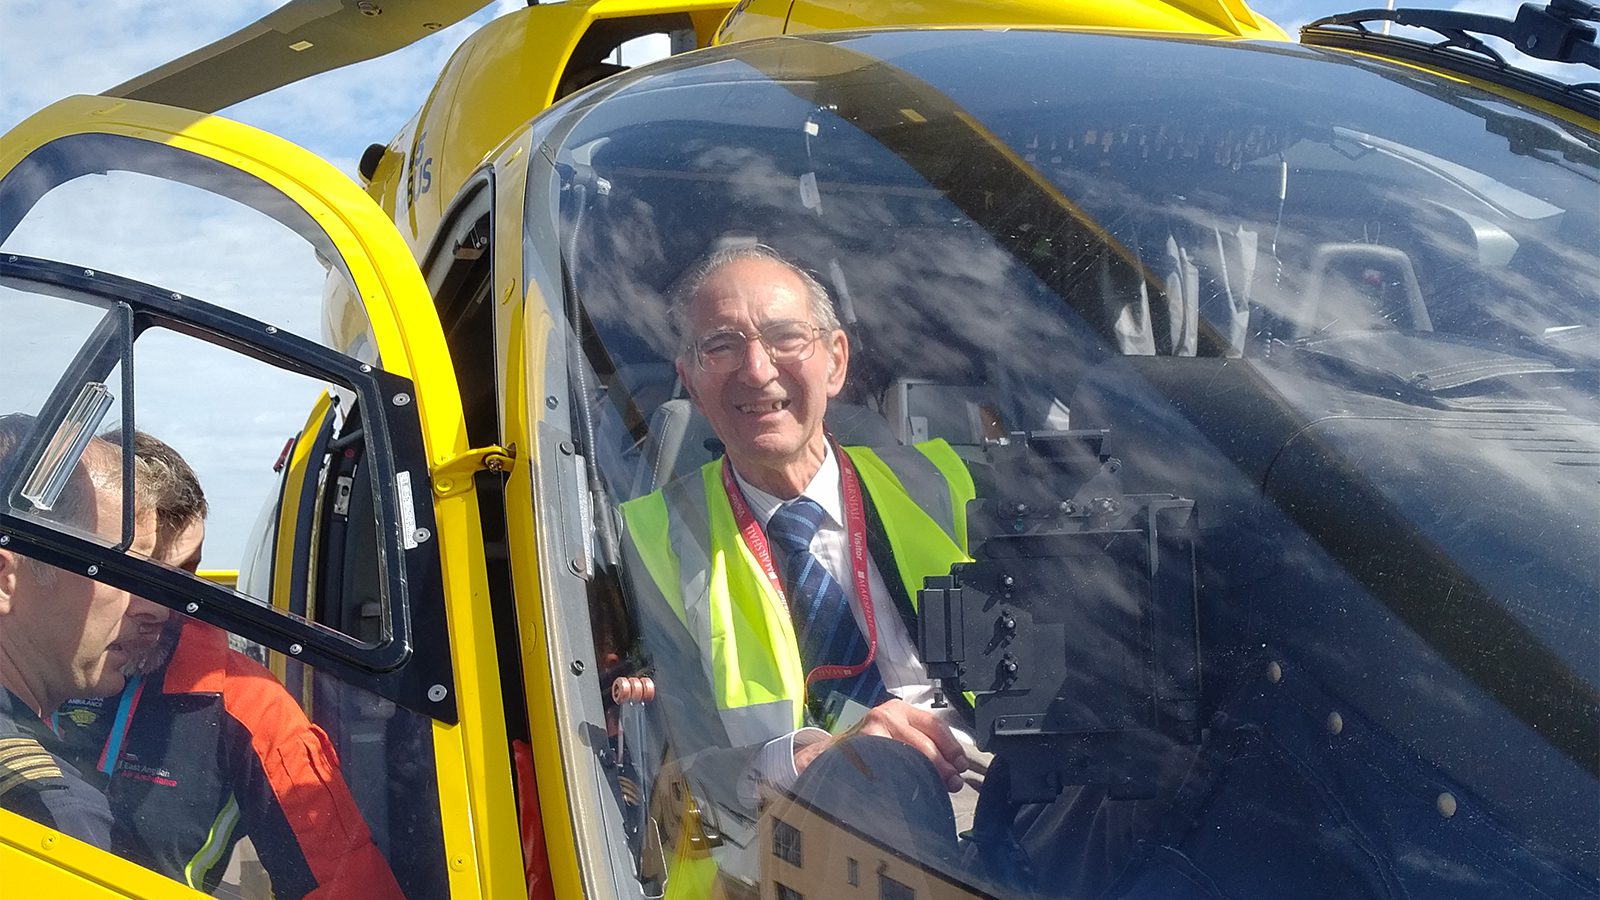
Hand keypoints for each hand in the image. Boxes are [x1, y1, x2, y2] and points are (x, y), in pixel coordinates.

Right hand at [793, 698, 968, 791]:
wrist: (831, 754)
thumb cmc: (870, 746)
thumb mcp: (896, 733)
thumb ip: (921, 744)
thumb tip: (954, 770)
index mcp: (899, 709)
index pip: (934, 724)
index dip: (951, 746)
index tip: (961, 765)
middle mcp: (885, 715)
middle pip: (924, 744)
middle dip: (943, 767)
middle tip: (953, 783)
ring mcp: (871, 733)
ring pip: (908, 758)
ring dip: (926, 776)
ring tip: (935, 789)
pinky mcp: (861, 751)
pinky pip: (889, 769)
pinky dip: (901, 781)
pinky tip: (908, 790)